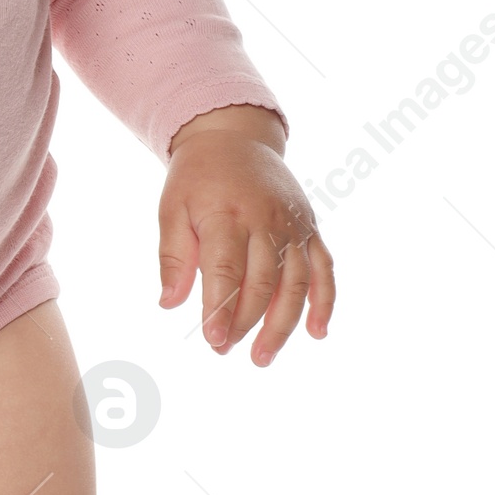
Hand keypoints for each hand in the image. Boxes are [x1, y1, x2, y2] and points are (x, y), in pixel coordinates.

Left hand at [158, 105, 333, 364]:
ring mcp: (293, 225)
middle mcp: (266, 220)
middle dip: (244, 323)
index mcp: (227, 214)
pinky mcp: (310, 229)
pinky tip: (317, 333)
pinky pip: (324, 269)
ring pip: (296, 283)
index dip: (221, 308)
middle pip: (262, 282)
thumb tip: (169, 304)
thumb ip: (173, 257)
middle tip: (223, 350)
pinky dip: (325, 302)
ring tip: (262, 357)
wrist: (234, 137)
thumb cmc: (197, 179)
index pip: (226, 270)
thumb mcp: (172, 209)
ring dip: (282, 325)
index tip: (213, 340)